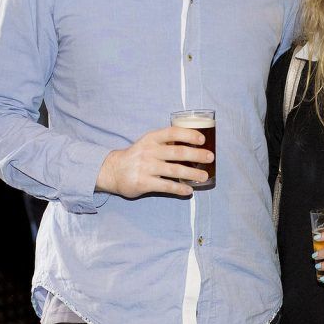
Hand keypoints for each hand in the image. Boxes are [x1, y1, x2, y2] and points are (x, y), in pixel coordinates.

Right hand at [96, 126, 213, 198]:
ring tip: (204, 177)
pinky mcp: (144, 182)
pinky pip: (166, 186)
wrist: (113, 171)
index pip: (172, 132)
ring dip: (192, 174)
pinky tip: (189, 191)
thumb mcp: (148, 143)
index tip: (202, 139)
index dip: (188, 135)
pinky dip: (179, 189)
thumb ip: (165, 143)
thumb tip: (192, 143)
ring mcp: (146, 167)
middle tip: (210, 157)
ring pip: (174, 170)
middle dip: (196, 155)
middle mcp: (149, 151)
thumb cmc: (137, 156)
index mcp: (151, 138)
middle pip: (177, 152)